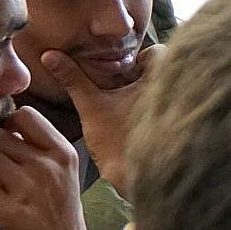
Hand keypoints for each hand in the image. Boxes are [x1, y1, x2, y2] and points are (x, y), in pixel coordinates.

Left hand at [0, 107, 93, 229]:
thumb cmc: (58, 210)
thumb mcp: (64, 172)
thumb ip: (41, 146)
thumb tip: (4, 121)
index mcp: (63, 153)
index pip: (24, 115)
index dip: (9, 126)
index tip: (10, 144)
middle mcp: (49, 166)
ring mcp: (31, 189)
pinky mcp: (11, 211)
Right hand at [39, 44, 165, 200]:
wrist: (132, 178)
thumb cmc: (116, 142)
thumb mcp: (91, 106)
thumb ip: (73, 78)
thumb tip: (49, 55)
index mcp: (160, 80)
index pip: (156, 52)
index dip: (137, 59)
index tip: (121, 72)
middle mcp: (177, 90)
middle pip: (161, 68)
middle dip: (140, 73)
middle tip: (121, 84)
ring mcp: (181, 107)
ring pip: (165, 86)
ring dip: (147, 88)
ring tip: (126, 100)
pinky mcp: (178, 123)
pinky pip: (169, 104)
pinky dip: (153, 104)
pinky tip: (133, 114)